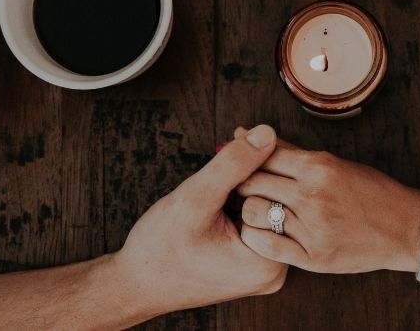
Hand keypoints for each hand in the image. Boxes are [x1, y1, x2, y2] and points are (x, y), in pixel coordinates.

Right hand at [105, 125, 287, 316]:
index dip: (262, 158)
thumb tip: (267, 134)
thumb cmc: (160, 248)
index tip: (240, 136)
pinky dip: (242, 199)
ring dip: (248, 182)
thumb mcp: (196, 198)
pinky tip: (224, 187)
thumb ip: (234, 165)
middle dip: (256, 167)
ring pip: (267, 209)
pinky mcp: (252, 266)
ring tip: (224, 164)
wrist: (137, 285)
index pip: (283, 194)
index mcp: (269, 262)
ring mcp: (264, 270)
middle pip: (278, 201)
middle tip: (234, 140)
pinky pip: (257, 222)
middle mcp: (274, 270)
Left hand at [234, 133, 419, 273]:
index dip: (243, 158)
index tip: (239, 163)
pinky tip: (261, 232)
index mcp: (318, 167)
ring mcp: (312, 227)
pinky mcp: (313, 256)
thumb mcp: (333, 163)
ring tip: (254, 210)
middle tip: (240, 187)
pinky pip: (266, 245)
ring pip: (253, 212)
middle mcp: (313, 195)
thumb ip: (290, 151)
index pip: (262, 155)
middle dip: (241, 183)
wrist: (403, 227)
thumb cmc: (369, 191)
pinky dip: (255, 237)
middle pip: (252, 182)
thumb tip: (248, 133)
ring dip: (248, 210)